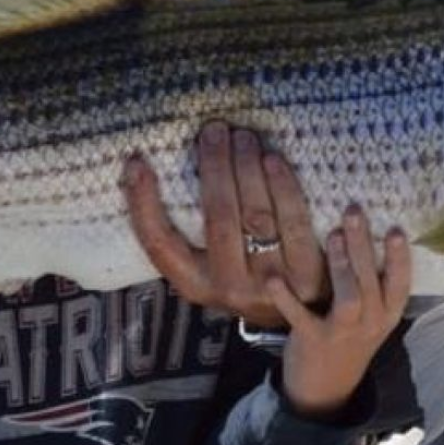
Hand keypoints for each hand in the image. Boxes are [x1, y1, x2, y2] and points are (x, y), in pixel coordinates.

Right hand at [123, 121, 327, 326]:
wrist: (306, 314)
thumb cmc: (249, 270)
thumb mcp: (213, 262)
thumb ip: (194, 227)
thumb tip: (165, 164)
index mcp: (194, 283)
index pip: (159, 243)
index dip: (143, 203)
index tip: (137, 161)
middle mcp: (228, 288)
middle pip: (218, 221)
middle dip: (214, 169)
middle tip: (214, 130)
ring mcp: (269, 285)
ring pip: (255, 218)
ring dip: (248, 171)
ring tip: (244, 137)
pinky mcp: (306, 276)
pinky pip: (293, 223)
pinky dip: (283, 188)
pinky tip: (273, 160)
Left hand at [270, 205, 410, 420]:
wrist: (326, 391)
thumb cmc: (348, 340)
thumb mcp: (370, 317)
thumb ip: (370, 283)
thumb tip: (361, 231)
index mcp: (387, 315)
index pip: (400, 284)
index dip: (399, 257)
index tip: (395, 228)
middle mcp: (371, 323)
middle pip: (371, 281)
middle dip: (364, 246)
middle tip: (354, 212)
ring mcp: (343, 334)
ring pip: (349, 298)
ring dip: (342, 265)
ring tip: (333, 234)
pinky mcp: (313, 341)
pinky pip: (301, 317)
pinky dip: (287, 298)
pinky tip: (274, 278)